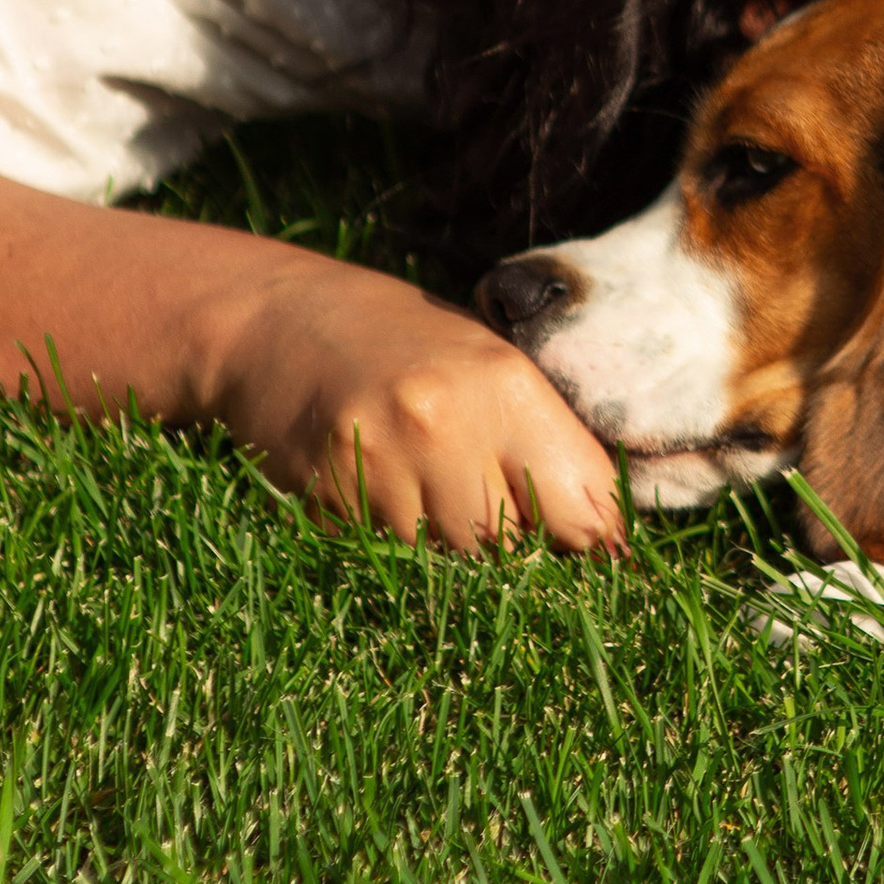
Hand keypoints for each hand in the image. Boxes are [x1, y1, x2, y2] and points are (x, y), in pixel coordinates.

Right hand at [198, 254, 626, 554]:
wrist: (274, 320)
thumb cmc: (400, 340)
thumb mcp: (488, 358)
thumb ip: (544, 433)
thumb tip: (608, 525)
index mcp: (505, 383)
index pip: (583, 507)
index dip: (589, 536)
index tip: (589, 548)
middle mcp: (445, 423)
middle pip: (513, 548)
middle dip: (511, 544)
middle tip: (487, 505)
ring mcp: (380, 463)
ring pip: (448, 563)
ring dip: (447, 547)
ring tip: (425, 488)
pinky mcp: (326, 496)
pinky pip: (386, 554)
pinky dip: (392, 541)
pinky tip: (380, 490)